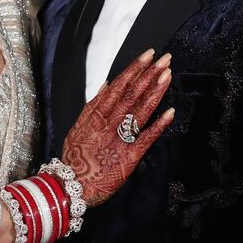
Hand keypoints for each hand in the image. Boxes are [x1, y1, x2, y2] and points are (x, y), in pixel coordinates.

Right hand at [61, 49, 174, 206]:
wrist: (71, 186)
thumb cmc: (75, 160)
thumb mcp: (77, 128)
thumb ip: (91, 107)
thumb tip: (105, 86)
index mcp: (95, 116)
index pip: (118, 86)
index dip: (134, 70)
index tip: (147, 56)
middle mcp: (108, 124)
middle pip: (132, 94)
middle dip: (149, 74)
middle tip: (164, 59)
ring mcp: (119, 139)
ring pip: (140, 110)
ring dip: (155, 91)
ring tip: (168, 75)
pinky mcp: (129, 156)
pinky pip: (146, 138)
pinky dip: (159, 124)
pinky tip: (170, 112)